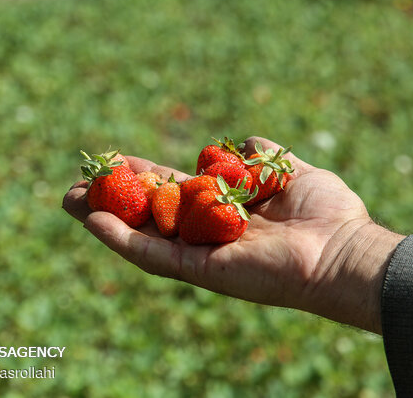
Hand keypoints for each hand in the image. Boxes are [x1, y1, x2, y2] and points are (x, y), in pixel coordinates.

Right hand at [63, 136, 404, 333]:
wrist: (341, 248)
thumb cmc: (325, 212)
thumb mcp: (290, 170)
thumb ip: (262, 156)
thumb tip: (244, 140)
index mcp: (223, 213)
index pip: (173, 193)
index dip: (144, 178)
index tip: (117, 160)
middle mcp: (206, 235)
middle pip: (149, 215)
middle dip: (114, 198)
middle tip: (80, 181)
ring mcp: (199, 255)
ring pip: (141, 236)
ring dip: (104, 218)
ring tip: (70, 198)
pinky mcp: (198, 271)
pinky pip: (152, 255)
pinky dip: (121, 238)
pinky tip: (93, 218)